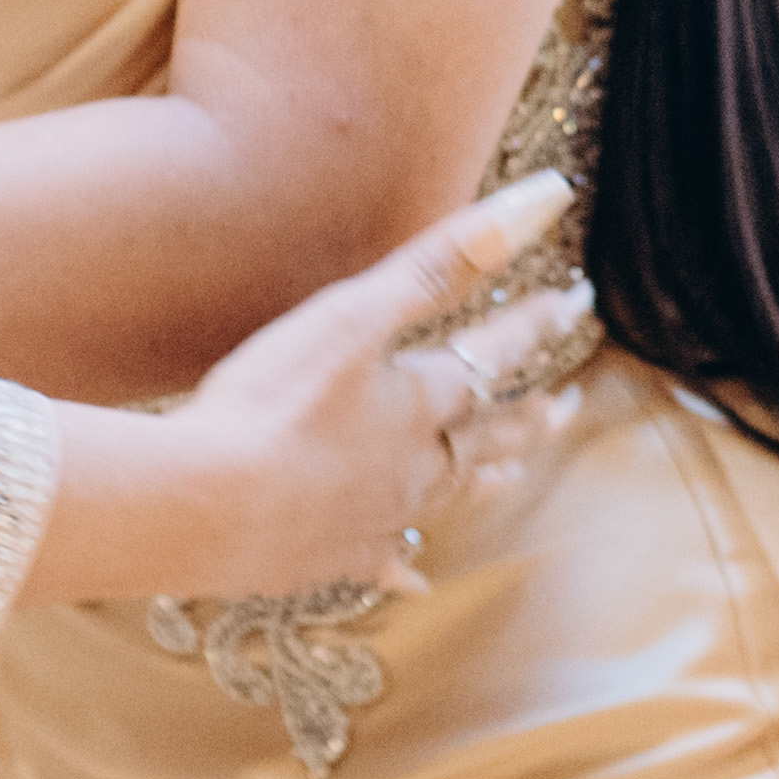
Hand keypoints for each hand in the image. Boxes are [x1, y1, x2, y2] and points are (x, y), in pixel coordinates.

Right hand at [20, 169, 594, 610]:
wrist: (204, 508)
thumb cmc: (273, 403)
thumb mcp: (353, 315)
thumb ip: (440, 261)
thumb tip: (540, 204)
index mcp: (419, 402)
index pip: (494, 353)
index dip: (534, 323)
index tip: (574, 302)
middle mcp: (412, 464)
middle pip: (483, 435)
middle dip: (527, 415)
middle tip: (568, 406)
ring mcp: (373, 516)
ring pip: (445, 495)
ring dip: (483, 478)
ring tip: (512, 474)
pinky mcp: (330, 556)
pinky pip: (381, 560)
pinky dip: (401, 563)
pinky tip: (410, 574)